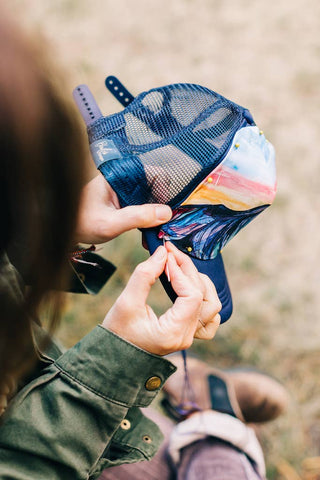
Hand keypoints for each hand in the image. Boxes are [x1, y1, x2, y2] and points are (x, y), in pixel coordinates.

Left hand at [75, 174, 171, 243]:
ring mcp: (124, 192)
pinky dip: (147, 221)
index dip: (164, 190)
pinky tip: (146, 236)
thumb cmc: (80, 223)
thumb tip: (166, 213)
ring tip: (155, 235)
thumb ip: (138, 217)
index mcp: (119, 176)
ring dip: (155, 217)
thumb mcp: (111, 223)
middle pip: (155, 188)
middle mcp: (124, 180)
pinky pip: (142, 208)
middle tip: (163, 228)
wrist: (62, 229)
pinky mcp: (123, 204)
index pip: (153, 173)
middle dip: (162, 207)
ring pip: (150, 200)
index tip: (165, 211)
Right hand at [102, 242, 220, 354]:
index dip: (182, 273)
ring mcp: (189, 335)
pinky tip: (190, 287)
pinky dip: (205, 300)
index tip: (166, 257)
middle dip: (188, 271)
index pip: (192, 296)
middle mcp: (186, 336)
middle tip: (170, 253)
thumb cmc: (117, 332)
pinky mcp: (187, 332)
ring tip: (181, 268)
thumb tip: (163, 253)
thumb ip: (145, 275)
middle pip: (203, 297)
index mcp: (174, 332)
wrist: (114, 355)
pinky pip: (209, 318)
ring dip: (199, 283)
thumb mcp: (126, 301)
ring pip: (211, 306)